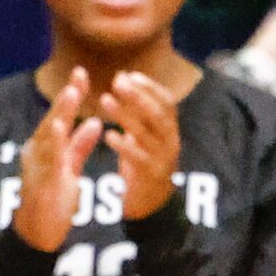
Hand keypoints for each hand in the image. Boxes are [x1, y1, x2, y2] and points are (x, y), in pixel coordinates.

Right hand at [11, 68, 101, 252]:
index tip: (82, 74)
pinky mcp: (40, 179)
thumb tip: (94, 123)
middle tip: (79, 74)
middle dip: (67, 97)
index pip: (61, 116)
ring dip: (60, 113)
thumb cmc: (53, 199)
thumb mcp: (69, 169)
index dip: (71, 95)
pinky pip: (47, 157)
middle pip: (53, 118)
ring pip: (49, 133)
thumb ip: (79, 146)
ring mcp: (37, 163)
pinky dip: (53, 140)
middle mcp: (38, 150)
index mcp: (46, 146)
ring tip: (72, 93)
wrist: (37, 232)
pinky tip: (59, 126)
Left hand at [99, 71, 181, 221]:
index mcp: (168, 128)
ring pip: (146, 134)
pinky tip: (109, 136)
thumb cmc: (144, 157)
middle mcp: (170, 141)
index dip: (150, 88)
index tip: (130, 74)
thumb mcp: (144, 130)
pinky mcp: (150, 175)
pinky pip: (139, 159)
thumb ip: (136, 107)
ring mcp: (162, 158)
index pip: (167, 102)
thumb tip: (124, 75)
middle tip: (117, 82)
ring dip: (125, 115)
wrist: (152, 201)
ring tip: (105, 100)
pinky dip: (124, 146)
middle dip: (138, 96)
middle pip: (158, 115)